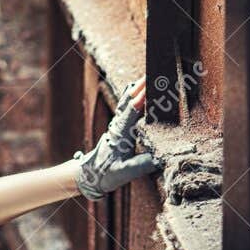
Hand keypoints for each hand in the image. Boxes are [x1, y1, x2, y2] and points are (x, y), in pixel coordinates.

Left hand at [71, 79, 161, 199]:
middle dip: (141, 87)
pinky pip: (126, 106)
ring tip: (148, 75)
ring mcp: (117, 124)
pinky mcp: (118, 126)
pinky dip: (133, 95)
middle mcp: (118, 126)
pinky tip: (137, 88)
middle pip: (128, 101)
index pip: (131, 113)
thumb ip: (140, 165)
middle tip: (153, 72)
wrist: (90, 176)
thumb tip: (160, 158)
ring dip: (137, 88)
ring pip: (126, 101)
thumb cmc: (106, 175)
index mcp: (121, 135)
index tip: (148, 88)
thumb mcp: (124, 173)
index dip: (140, 100)